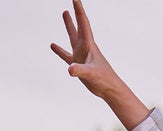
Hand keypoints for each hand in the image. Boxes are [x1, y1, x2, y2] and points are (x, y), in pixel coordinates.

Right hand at [50, 0, 148, 128]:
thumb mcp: (91, 74)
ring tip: (65, 13)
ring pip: (73, 37)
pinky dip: (59, 51)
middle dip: (76, 13)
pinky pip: (66, 56)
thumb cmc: (103, 80)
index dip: (79, 11)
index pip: (83, 24)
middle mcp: (85, 48)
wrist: (109, 89)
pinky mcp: (78, 65)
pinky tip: (53, 45)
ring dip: (69, 25)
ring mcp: (81, 56)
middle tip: (72, 1)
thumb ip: (80, 70)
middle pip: (79, 26)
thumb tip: (70, 69)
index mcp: (89, 45)